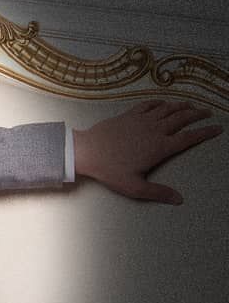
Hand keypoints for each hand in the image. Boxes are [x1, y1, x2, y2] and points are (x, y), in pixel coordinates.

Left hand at [73, 100, 221, 202]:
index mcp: (160, 147)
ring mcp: (142, 120)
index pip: (189, 138)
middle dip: (198, 115)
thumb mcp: (135, 187)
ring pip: (168, 109)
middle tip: (208, 113)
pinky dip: (159, 102)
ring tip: (191, 105)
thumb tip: (180, 200)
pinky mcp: (129, 115)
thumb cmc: (110, 170)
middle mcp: (155, 130)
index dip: (205, 133)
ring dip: (181, 106)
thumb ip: (158, 192)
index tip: (218, 129)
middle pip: (182, 119)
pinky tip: (163, 102)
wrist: (87, 151)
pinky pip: (148, 105)